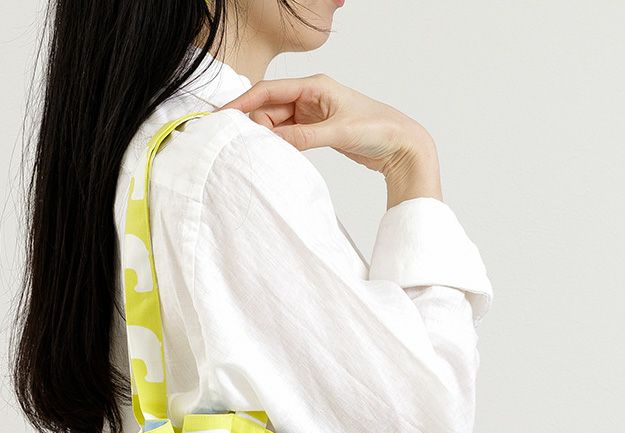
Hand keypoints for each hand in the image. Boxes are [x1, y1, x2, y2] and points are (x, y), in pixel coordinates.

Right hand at [219, 74, 441, 206]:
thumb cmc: (378, 128)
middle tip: (245, 146)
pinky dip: (279, 144)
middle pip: (269, 108)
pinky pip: (288, 135)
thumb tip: (273, 139)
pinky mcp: (315, 130)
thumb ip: (305, 136)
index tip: (224, 116)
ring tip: (258, 153)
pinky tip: (273, 154)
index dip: (244, 102)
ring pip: (276, 123)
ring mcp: (312, 114)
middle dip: (255, 124)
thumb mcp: (339, 132)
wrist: (400, 145)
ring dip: (267, 136)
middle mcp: (310, 96)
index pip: (269, 90)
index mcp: (315, 86)